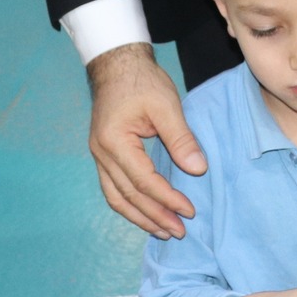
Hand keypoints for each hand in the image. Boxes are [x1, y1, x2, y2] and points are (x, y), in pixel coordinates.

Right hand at [87, 43, 205, 237]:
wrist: (117, 65)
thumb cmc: (142, 81)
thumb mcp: (166, 105)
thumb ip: (181, 138)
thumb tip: (197, 169)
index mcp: (114, 141)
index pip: (143, 181)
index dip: (167, 199)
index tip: (189, 211)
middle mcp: (101, 153)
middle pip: (128, 195)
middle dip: (155, 216)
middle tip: (180, 231)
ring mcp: (98, 156)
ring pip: (116, 198)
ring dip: (140, 217)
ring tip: (163, 231)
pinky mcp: (103, 155)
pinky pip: (113, 188)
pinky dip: (129, 205)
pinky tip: (146, 214)